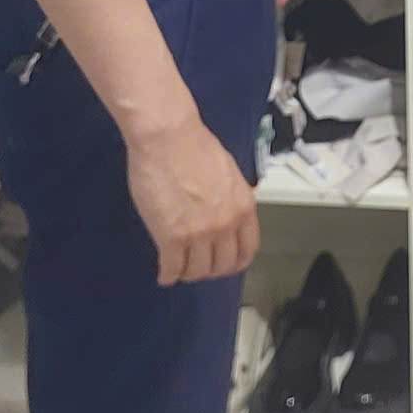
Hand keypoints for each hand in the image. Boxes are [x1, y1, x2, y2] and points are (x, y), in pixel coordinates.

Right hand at [126, 114, 259, 285]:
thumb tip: (226, 213)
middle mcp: (225, 223)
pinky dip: (168, 275)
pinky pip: (172, 269)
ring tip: (180, 268)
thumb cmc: (193, 145)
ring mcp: (199, 233)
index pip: (248, 248)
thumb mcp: (228, 173)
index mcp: (243, 206)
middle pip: (223, 265)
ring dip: (188, 273)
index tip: (227, 263)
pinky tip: (165, 274)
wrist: (168, 137)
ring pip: (198, 271)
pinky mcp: (170, 238)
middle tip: (200, 267)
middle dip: (211, 269)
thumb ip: (230, 199)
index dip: (236, 261)